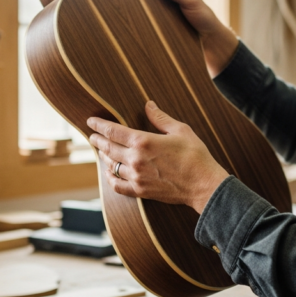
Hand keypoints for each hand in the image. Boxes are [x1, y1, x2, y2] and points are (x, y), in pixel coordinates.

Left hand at [87, 100, 229, 213]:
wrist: (204, 185)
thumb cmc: (195, 155)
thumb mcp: (180, 130)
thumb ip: (160, 118)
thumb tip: (148, 105)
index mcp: (144, 142)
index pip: (113, 131)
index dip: (99, 125)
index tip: (91, 121)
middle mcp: (135, 160)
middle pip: (108, 148)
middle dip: (98, 140)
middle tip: (92, 135)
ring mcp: (136, 177)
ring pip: (111, 166)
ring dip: (104, 157)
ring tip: (102, 151)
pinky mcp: (141, 191)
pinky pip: (117, 185)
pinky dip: (110, 178)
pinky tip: (109, 173)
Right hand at [142, 0, 238, 76]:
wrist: (211, 42)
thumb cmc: (204, 18)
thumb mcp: (191, 2)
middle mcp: (167, 0)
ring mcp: (163, 14)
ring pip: (146, 9)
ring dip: (137, 10)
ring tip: (123, 10)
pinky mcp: (163, 28)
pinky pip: (150, 23)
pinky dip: (142, 23)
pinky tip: (133, 25)